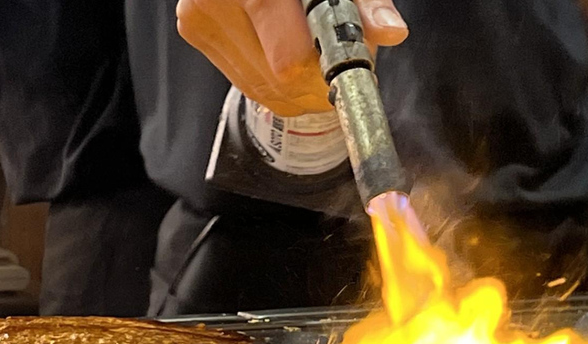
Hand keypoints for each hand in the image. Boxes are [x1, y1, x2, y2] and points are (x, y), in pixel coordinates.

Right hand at [176, 0, 407, 116]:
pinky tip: (287, 50)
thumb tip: (390, 31)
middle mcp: (217, 0)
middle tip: (337, 60)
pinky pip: (248, 84)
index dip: (321, 72)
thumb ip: (363, 2)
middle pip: (279, 81)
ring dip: (298, 85)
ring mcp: (201, 19)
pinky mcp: (197, 32)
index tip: (346, 71)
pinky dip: (275, 78)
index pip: (288, 58)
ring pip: (264, 90)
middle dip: (317, 82)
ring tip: (313, 52)